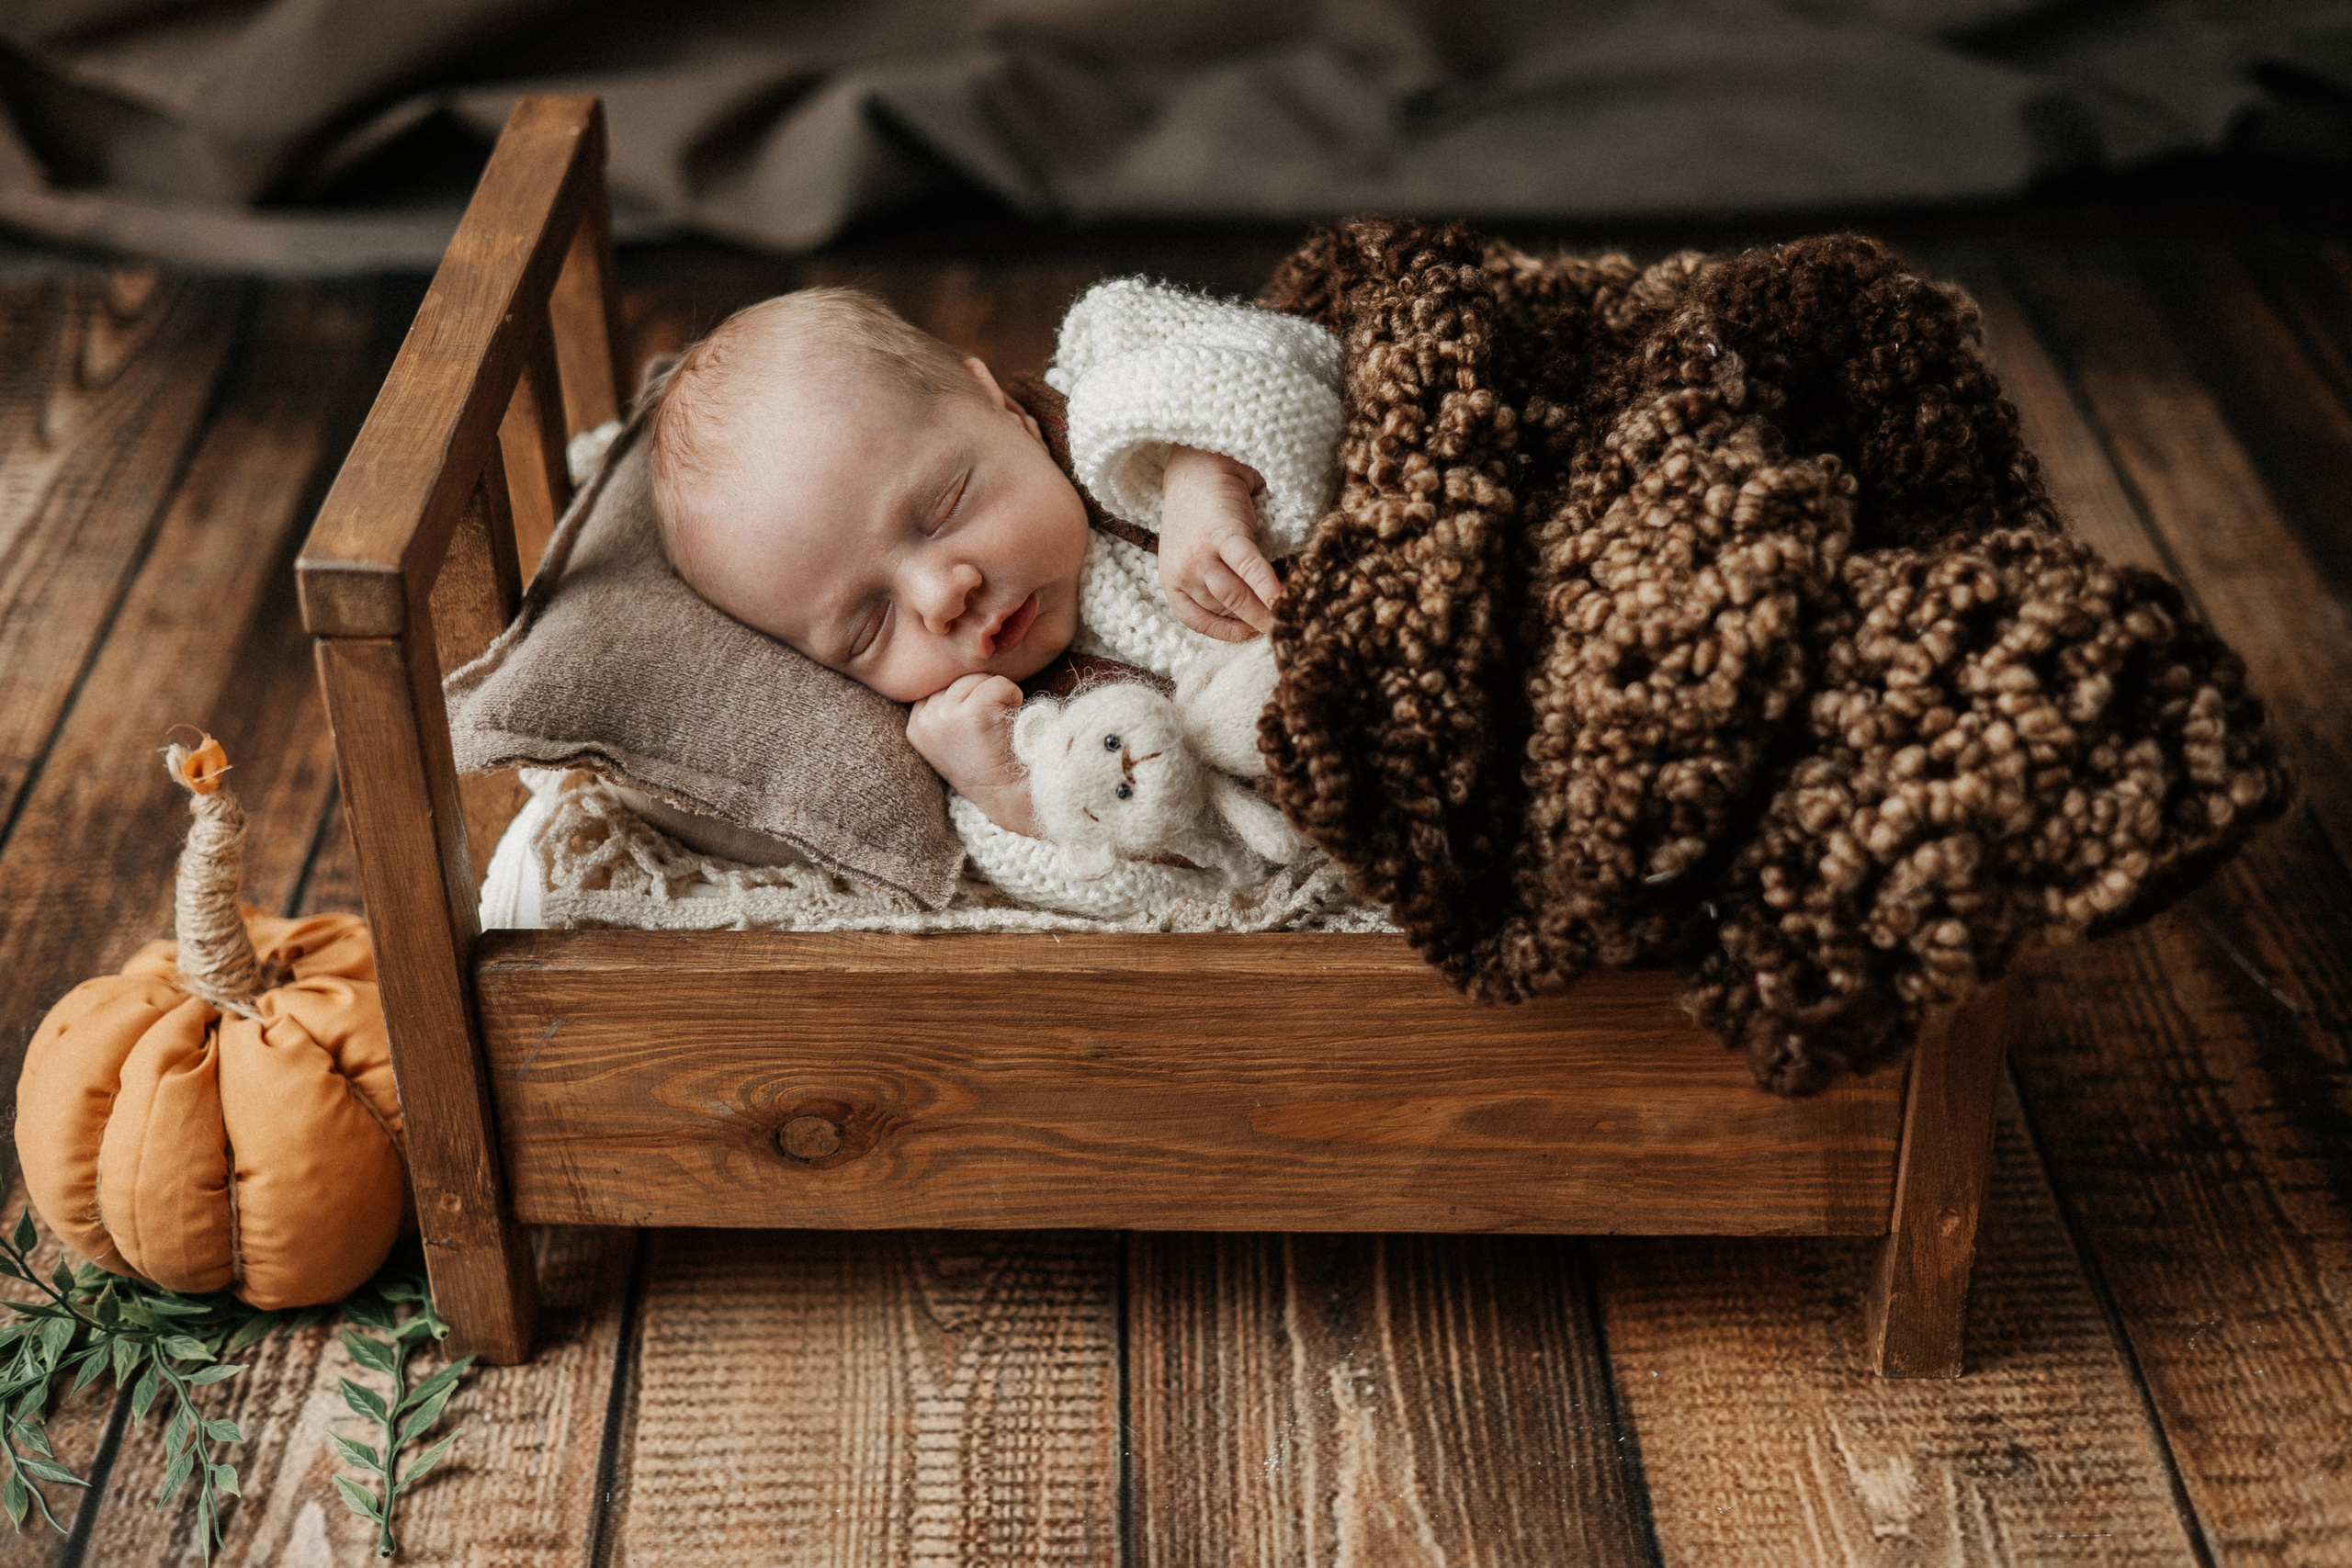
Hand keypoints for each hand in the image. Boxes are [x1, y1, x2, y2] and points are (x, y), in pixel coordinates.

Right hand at [906, 673, 1037, 835]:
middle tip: (988, 732)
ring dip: (997, 698)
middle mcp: (924, 719)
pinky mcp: (973, 712)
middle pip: (959, 679)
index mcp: (915, 725)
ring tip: (996, 730)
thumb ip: (943, 707)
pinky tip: (1007, 726)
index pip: (943, 686)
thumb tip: (950, 665)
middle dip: (980, 696)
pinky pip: (1000, 684)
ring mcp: (946, 715)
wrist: (1008, 795)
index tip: (975, 731)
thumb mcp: (950, 737)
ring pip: (979, 678)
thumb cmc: (987, 764)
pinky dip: (1013, 699)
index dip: (967, 700)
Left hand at [1159, 446, 1279, 641]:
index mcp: (1172, 580)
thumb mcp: (1194, 556)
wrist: (1199, 468)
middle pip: (1221, 609)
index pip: (1198, 620)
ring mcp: (1200, 553)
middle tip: (1279, 632)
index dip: (1227, 632)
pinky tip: (1283, 598)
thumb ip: (1213, 583)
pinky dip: (1268, 586)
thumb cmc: (1201, 516)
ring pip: (1234, 595)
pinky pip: (1249, 568)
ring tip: (1286, 617)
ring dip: (1263, 611)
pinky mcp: (1224, 533)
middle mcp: (1181, 571)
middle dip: (1252, 624)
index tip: (1252, 635)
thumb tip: (1253, 614)